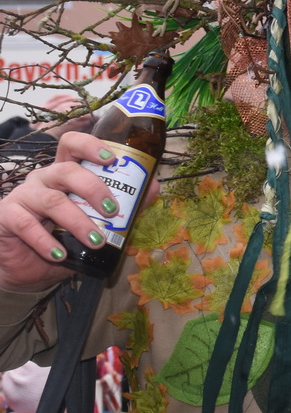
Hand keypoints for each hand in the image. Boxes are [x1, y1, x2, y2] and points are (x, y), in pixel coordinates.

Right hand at [0, 131, 129, 292]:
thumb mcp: (95, 222)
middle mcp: (43, 179)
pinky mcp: (7, 217)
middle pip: (66, 170)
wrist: (26, 268)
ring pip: (51, 200)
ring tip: (96, 241)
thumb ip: (123, 205)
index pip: (72, 145)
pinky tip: (60, 255)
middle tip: (113, 211)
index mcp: (64, 173)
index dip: (91, 146)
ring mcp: (23, 196)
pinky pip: (26, 224)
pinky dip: (46, 241)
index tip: (113, 159)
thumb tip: (154, 187)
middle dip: (94, 188)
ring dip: (78, 221)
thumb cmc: (62, 238)